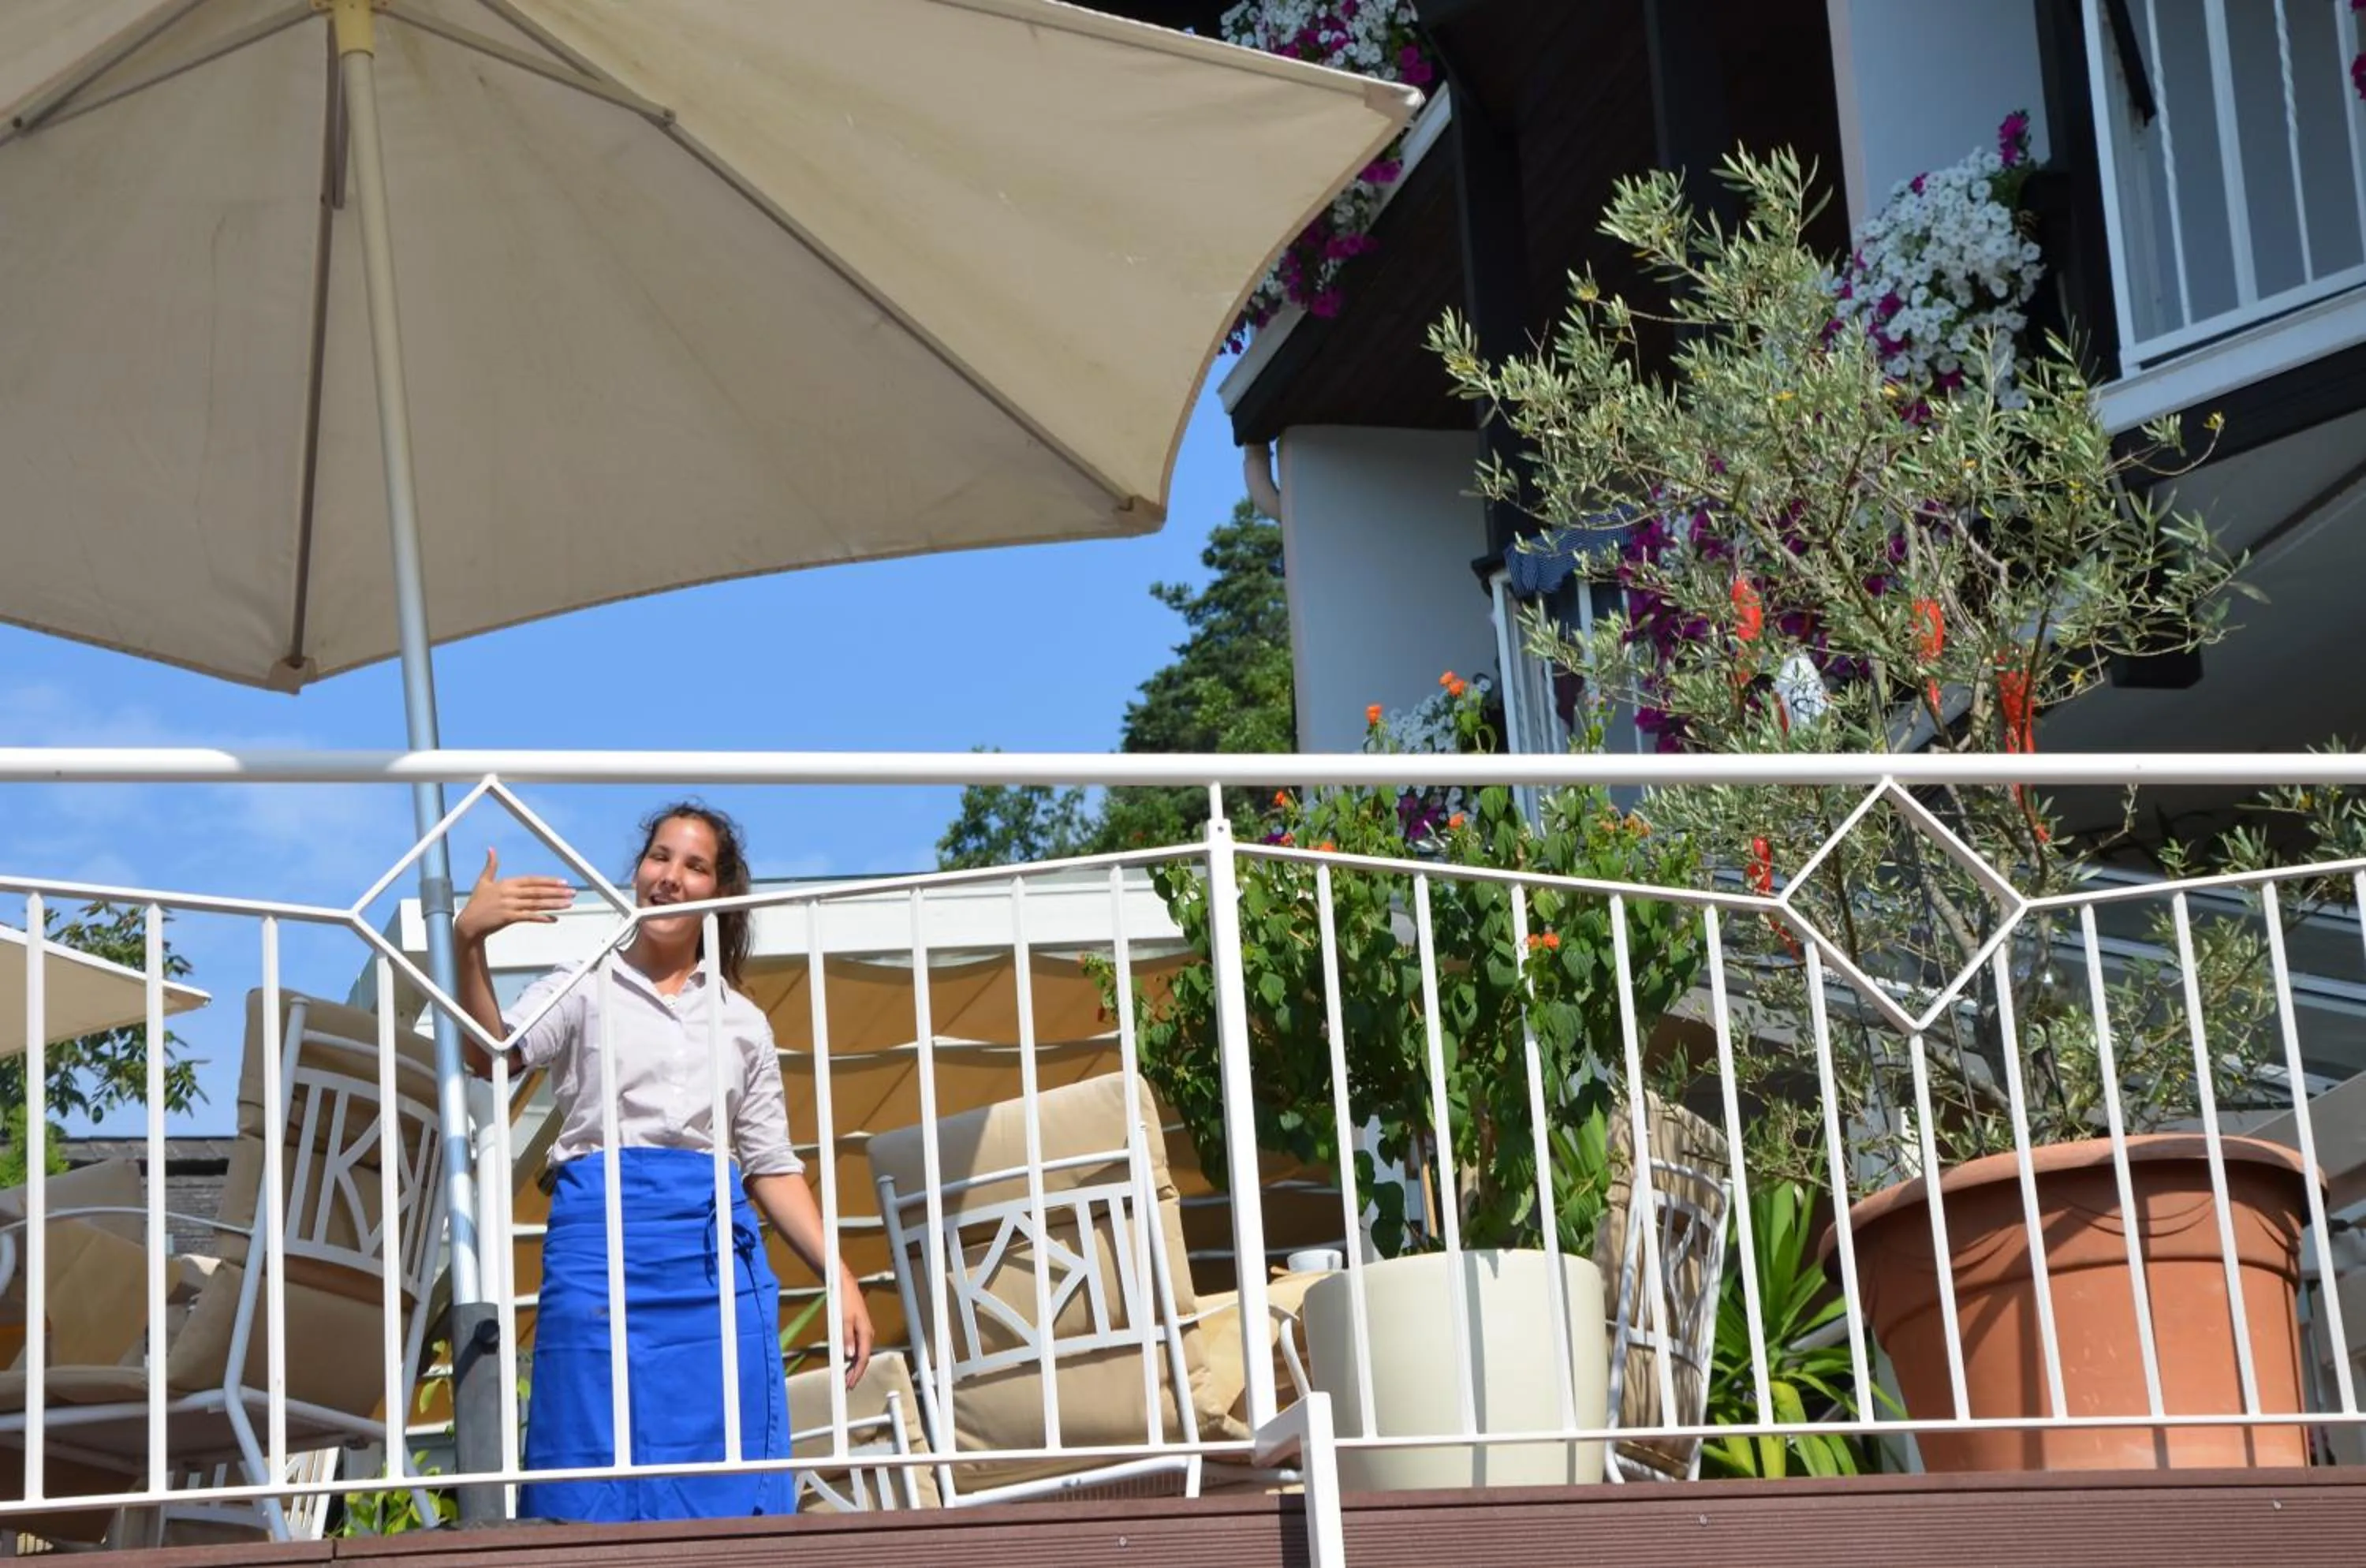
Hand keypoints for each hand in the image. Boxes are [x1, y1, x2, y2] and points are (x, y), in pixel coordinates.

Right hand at [452, 848, 573, 946]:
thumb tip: (491, 849)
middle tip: (572, 892)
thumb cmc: (477, 904)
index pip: (532, 880)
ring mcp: (509, 906)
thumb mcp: (483, 882)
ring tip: (568, 904)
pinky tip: (554, 918)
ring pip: (536, 904)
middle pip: (537, 891)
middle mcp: (509, 893)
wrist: (469, 924)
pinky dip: (542, 918)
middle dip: (557, 892)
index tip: (563, 882)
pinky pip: (529, 917)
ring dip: (554, 904)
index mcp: (506, 883)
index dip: (548, 881)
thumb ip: (490, 866)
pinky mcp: (508, 918)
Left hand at [839, 1266, 874, 1388]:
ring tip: (846, 1379)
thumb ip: (847, 1338)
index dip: (857, 1373)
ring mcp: (862, 1332)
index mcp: (866, 1333)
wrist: (844, 1286)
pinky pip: (857, 1348)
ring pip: (860, 1355)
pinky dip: (852, 1359)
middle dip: (856, 1374)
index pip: (863, 1358)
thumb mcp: (843, 1320)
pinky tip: (847, 1364)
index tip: (850, 1384)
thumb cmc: (845, 1300)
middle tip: (847, 1386)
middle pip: (863, 1359)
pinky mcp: (857, 1330)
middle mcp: (867, 1334)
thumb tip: (849, 1355)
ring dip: (854, 1368)